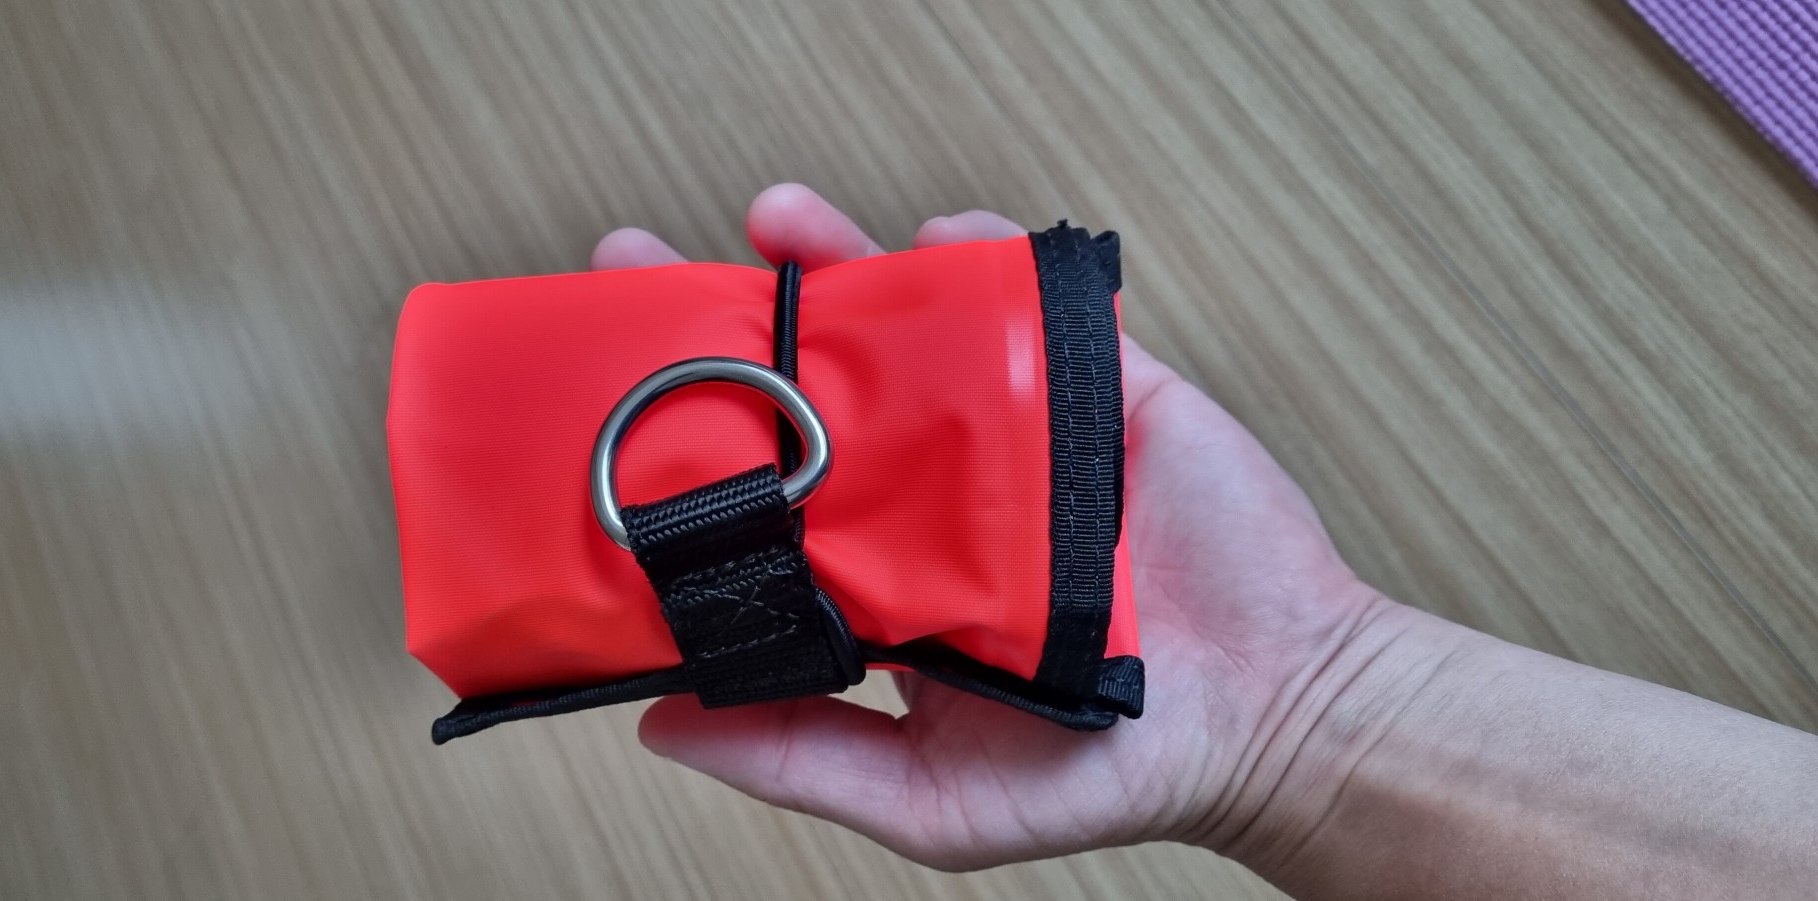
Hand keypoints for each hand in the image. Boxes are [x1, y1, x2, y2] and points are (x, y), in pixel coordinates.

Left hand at [592, 184, 1398, 869]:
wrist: (1274, 716)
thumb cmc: (1109, 768)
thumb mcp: (934, 799)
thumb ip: (803, 758)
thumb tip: (661, 724)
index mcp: (877, 579)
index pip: (757, 498)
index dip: (675, 446)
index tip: (594, 402)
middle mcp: (927, 496)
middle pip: (806, 390)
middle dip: (724, 322)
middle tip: (644, 270)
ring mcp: (1009, 437)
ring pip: (903, 330)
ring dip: (834, 264)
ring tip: (776, 223)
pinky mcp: (1096, 393)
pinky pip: (1032, 307)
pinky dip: (985, 262)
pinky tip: (934, 243)